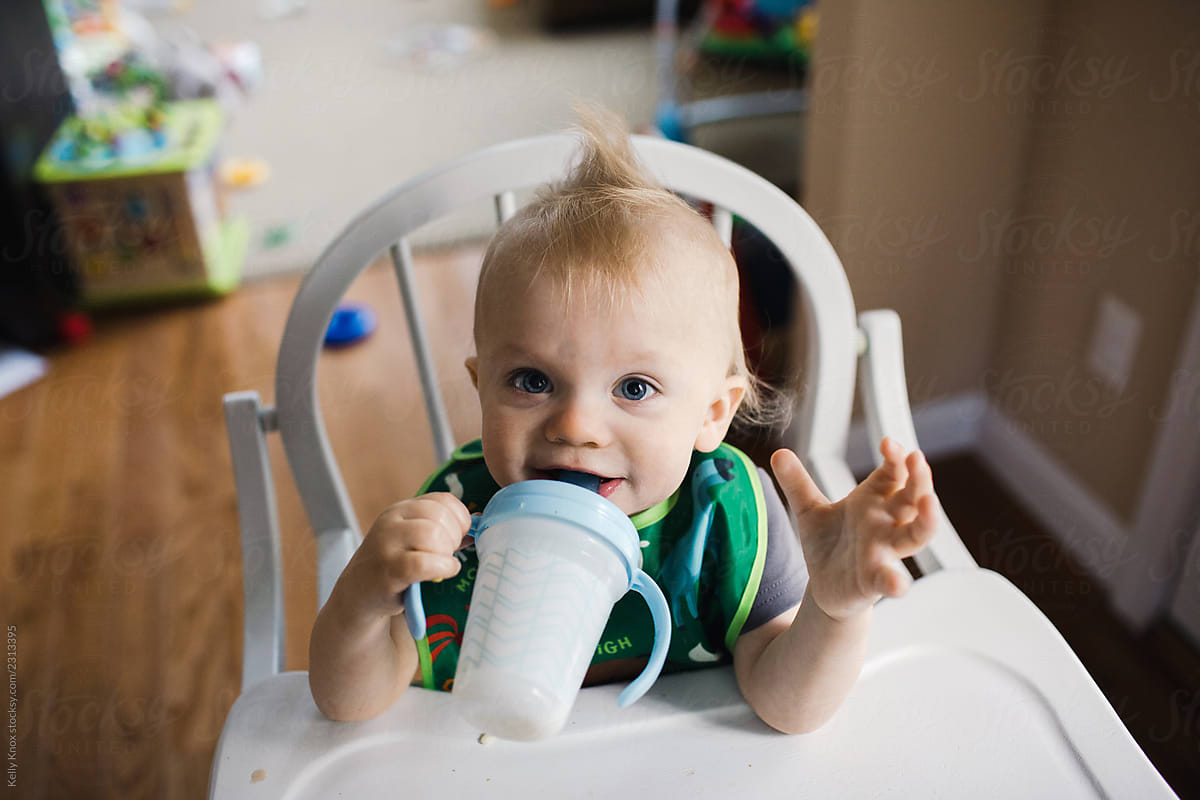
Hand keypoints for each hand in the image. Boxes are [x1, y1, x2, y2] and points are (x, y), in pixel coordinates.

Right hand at [337, 493, 470, 620]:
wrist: (359, 595)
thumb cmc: (394, 567)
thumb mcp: (413, 540)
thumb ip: (442, 530)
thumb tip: (480, 522)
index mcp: (401, 510)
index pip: (442, 500)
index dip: (459, 519)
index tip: (458, 537)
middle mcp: (392, 521)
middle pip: (440, 516)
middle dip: (453, 537)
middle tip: (447, 554)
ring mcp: (387, 544)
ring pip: (432, 535)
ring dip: (447, 553)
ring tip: (442, 565)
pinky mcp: (388, 570)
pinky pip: (424, 562)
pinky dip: (442, 567)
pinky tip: (441, 573)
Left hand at [770, 437, 938, 621]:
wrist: (824, 586)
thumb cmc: (828, 544)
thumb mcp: (809, 510)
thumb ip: (797, 483)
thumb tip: (778, 453)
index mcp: (873, 502)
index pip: (894, 474)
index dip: (896, 458)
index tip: (889, 443)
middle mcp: (886, 524)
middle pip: (913, 499)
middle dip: (919, 479)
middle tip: (917, 458)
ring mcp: (884, 552)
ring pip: (915, 535)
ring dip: (926, 520)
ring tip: (929, 501)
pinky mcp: (874, 580)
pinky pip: (891, 580)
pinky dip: (896, 581)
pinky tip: (898, 583)